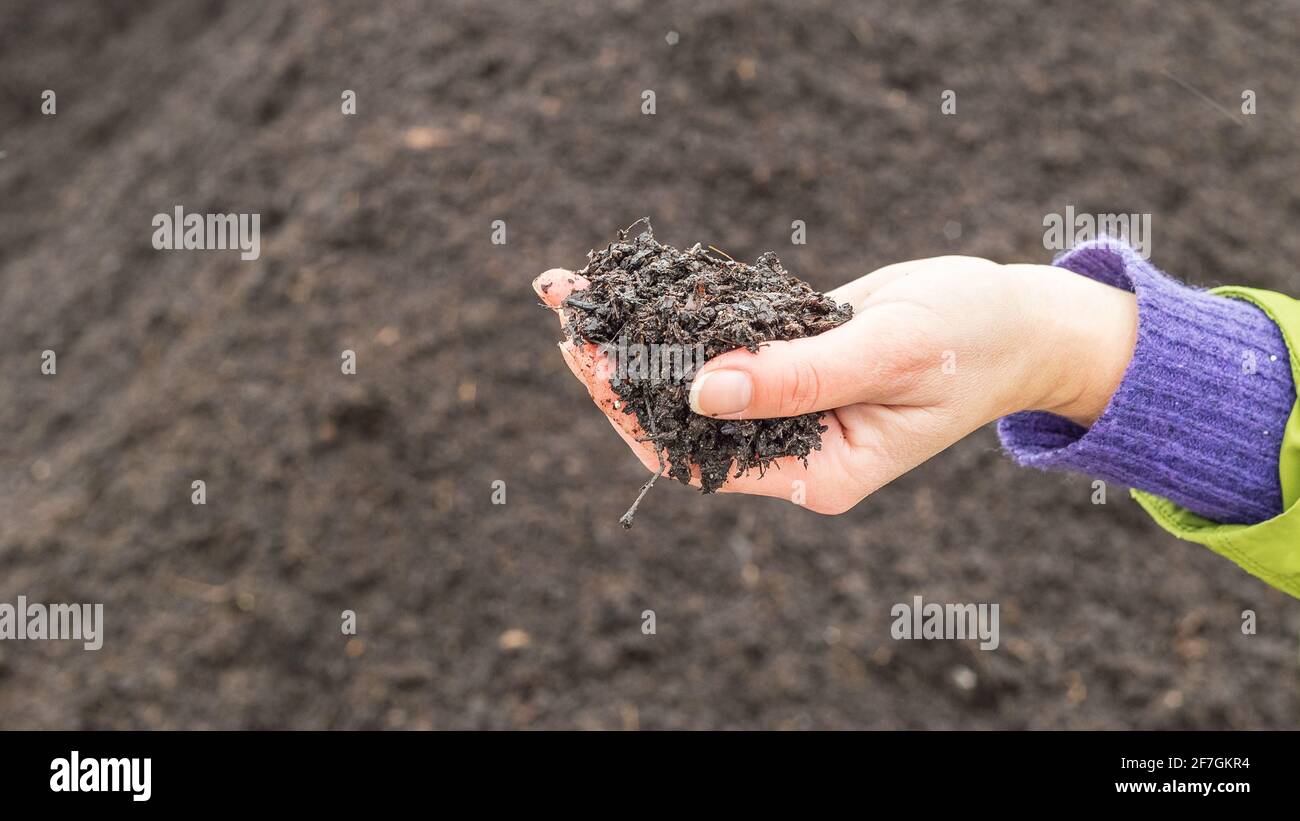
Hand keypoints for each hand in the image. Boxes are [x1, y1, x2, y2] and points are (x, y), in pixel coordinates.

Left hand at [534, 256, 1136, 513]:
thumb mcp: (886, 355)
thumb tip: (697, 391)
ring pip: (694, 374)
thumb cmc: (971, 341)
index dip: (634, 413)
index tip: (589, 359)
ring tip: (574, 290)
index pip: (700, 458)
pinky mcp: (791, 358)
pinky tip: (637, 279)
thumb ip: (795, 377)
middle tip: (565, 310)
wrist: (1018, 317)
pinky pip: (724, 339)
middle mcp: (793, 447)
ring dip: (639, 332)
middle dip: (620, 368)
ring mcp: (789, 402)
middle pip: (682, 417)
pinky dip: (680, 310)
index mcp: (816, 474)